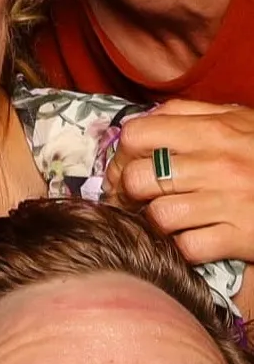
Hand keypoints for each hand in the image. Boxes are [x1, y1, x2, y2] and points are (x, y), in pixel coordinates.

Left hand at [113, 101, 253, 266]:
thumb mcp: (237, 120)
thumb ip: (191, 114)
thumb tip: (147, 119)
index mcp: (210, 131)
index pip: (137, 134)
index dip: (123, 152)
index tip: (126, 164)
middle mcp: (214, 165)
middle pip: (138, 178)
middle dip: (129, 191)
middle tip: (134, 199)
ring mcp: (226, 203)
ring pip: (158, 215)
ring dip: (155, 221)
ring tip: (164, 220)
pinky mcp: (240, 239)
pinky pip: (187, 247)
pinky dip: (182, 248)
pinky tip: (191, 239)